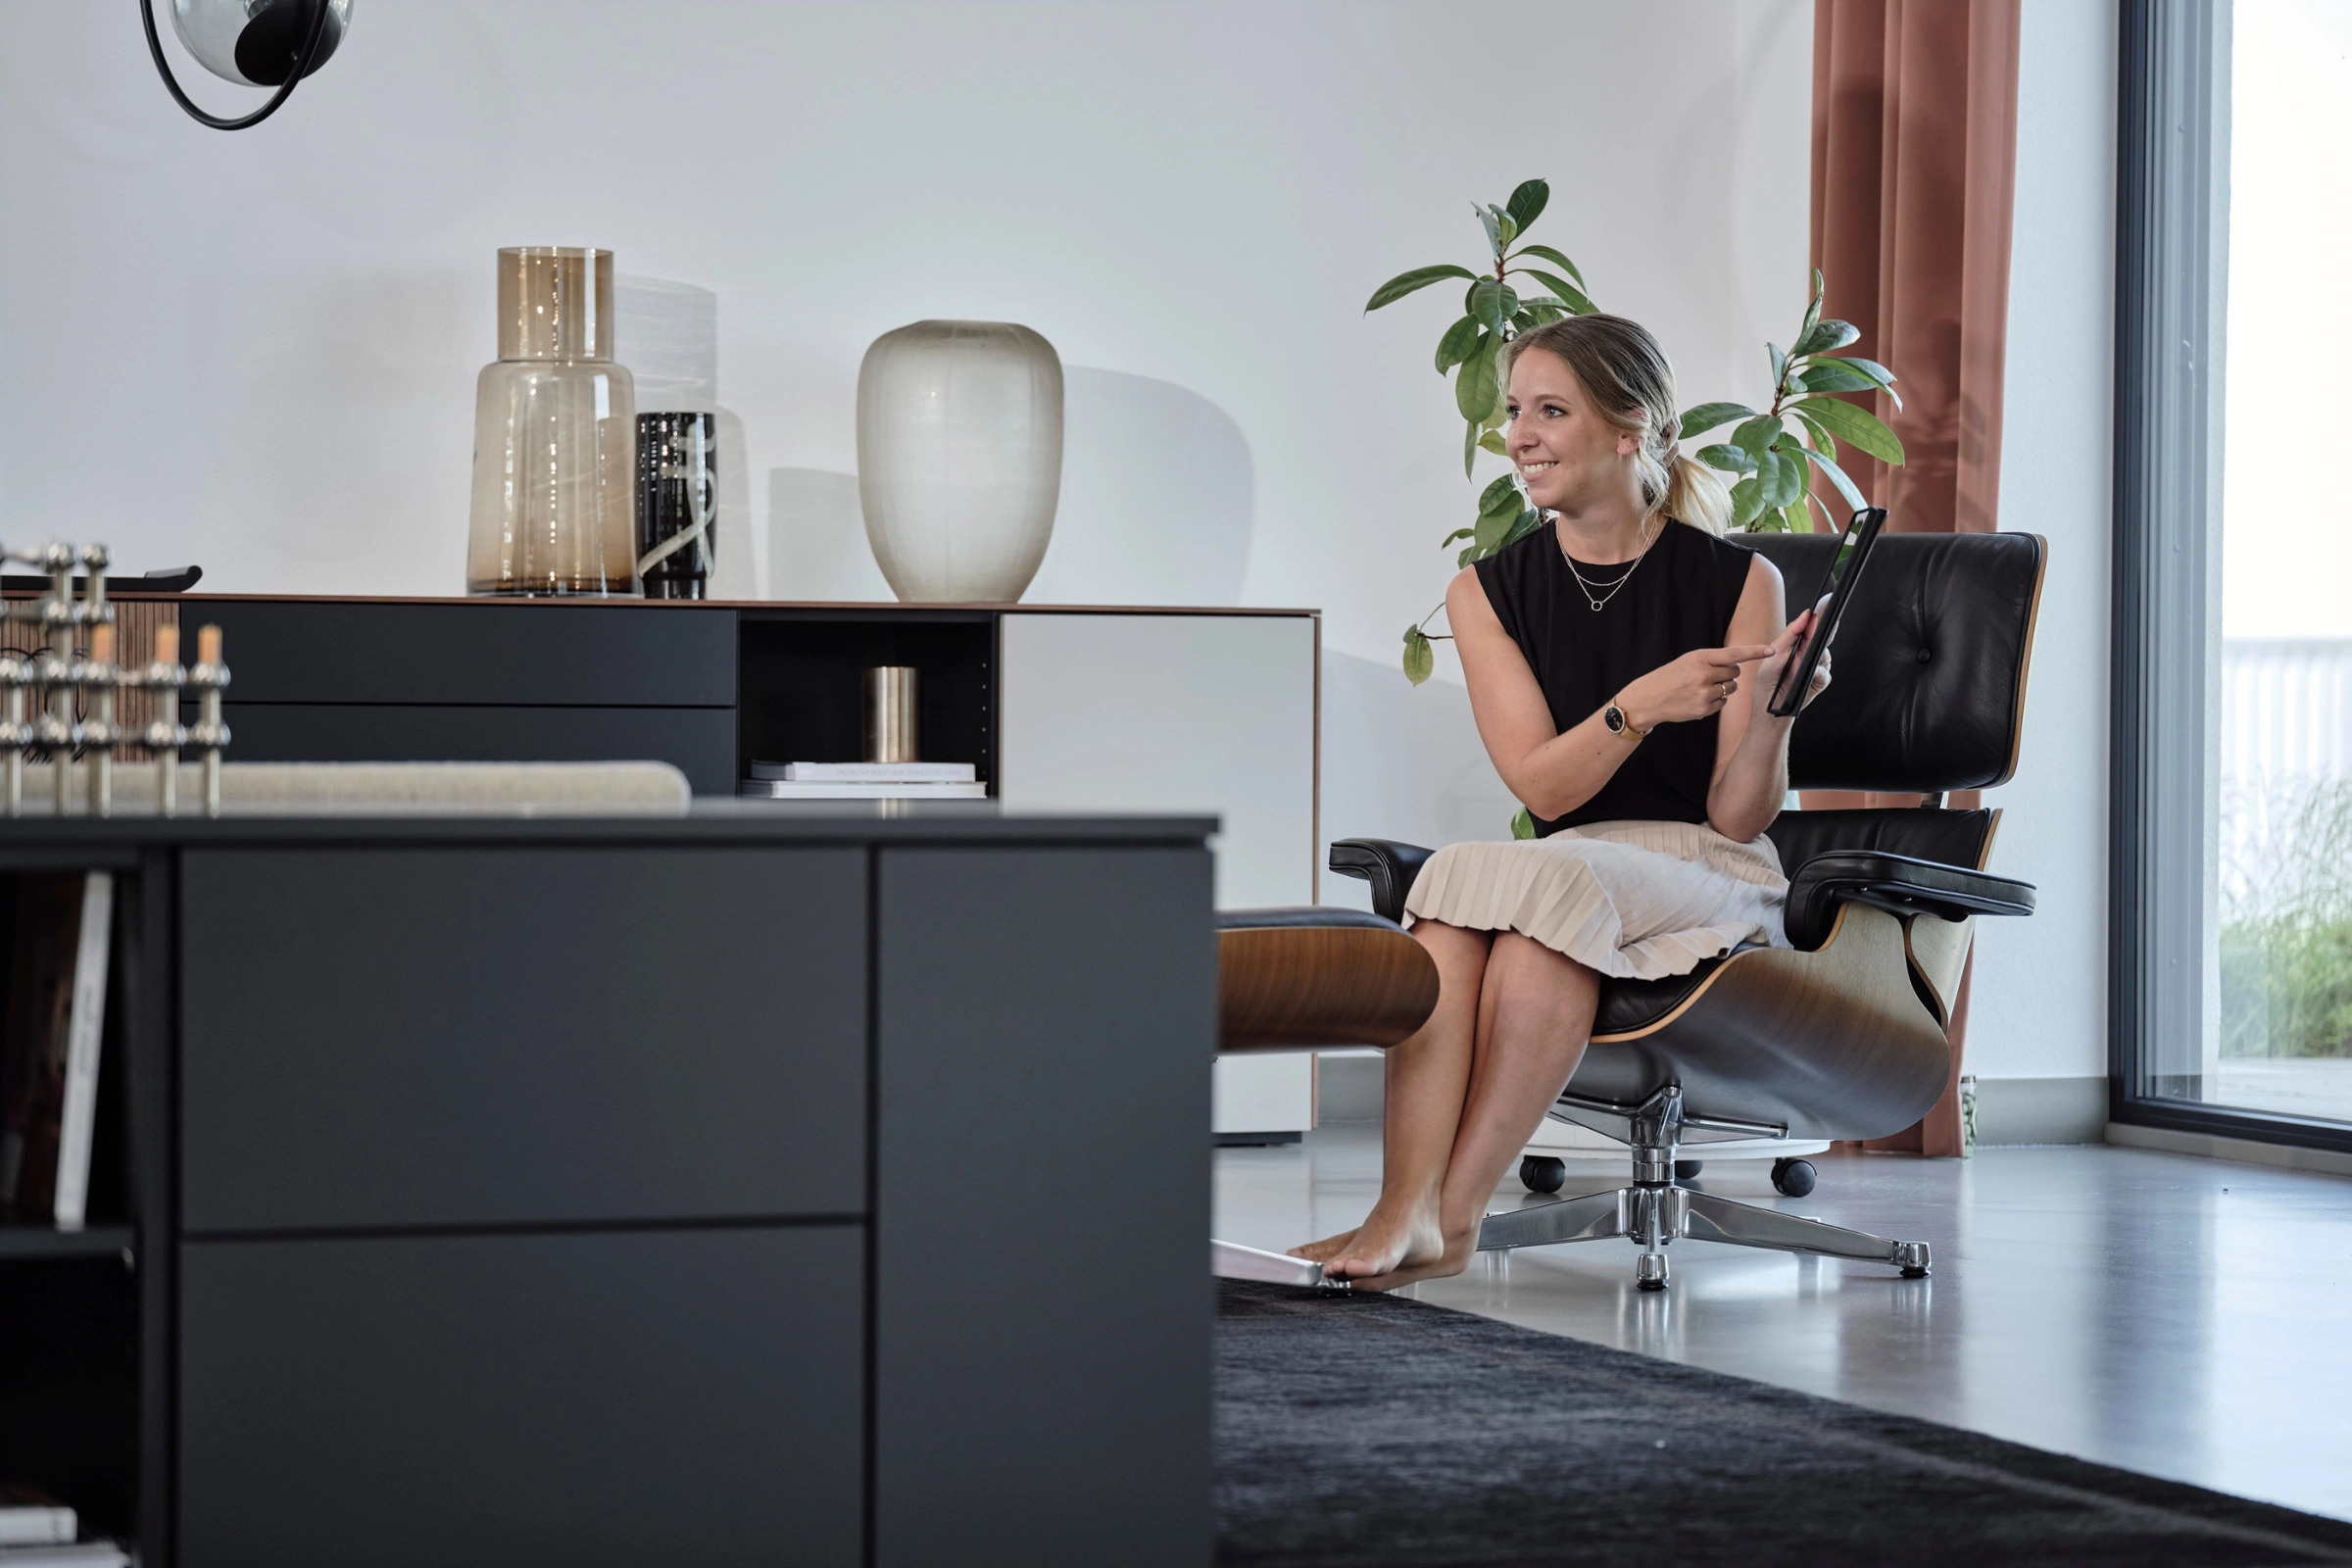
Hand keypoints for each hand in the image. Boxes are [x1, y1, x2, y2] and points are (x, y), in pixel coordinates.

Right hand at [1617, 641, 1777, 730]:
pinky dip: (1716, 700)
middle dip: (1730, 673)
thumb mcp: (1688, 661)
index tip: (1772, 650)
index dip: (1755, 652)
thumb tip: (1737, 665)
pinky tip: (1699, 699)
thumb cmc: (1669, 677)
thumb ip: (1712, 661)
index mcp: (1700, 658)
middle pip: (1736, 672)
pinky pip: (1723, 702)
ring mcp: (1705, 694)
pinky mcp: (1704, 709)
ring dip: (1724, 687)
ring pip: (1732, 688)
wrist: (1648, 699)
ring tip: (1703, 688)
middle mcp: (1704, 675)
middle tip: (1713, 675)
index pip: (1734, 654)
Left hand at [1751, 610, 1834, 715]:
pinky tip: (1810, 675)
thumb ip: (1790, 635)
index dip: (1817, 617)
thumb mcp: (1773, 655)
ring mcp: (1813, 669)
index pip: (1808, 628)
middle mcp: (1805, 656)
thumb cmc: (1766, 684)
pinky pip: (1825, 674)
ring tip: (1805, 661)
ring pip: (1825, 656)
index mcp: (1794, 647)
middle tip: (1821, 627)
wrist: (1769, 711)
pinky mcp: (1818, 682)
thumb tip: (1805, 617)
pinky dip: (1819, 674)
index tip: (1823, 605)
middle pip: (1820, 640)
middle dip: (1823, 633)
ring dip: (1818, 657)